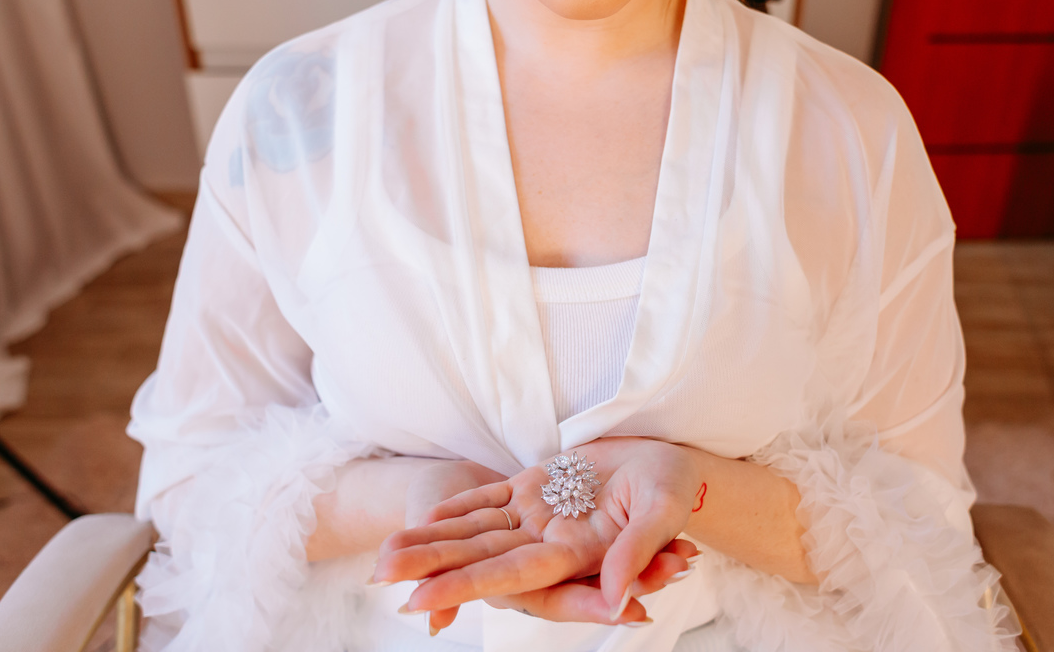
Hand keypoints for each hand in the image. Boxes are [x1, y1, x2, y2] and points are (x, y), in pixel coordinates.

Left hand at [375, 438, 702, 626]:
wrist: (670, 450)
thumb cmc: (675, 481)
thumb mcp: (664, 510)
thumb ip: (637, 551)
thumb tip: (617, 597)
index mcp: (579, 554)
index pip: (514, 576)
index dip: (467, 586)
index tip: (420, 602)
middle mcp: (550, 541)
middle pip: (481, 558)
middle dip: (431, 567)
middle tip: (378, 575)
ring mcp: (538, 514)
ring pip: (476, 532)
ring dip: (431, 542)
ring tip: (382, 555)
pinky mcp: (534, 487)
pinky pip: (488, 502)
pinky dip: (456, 511)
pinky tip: (423, 521)